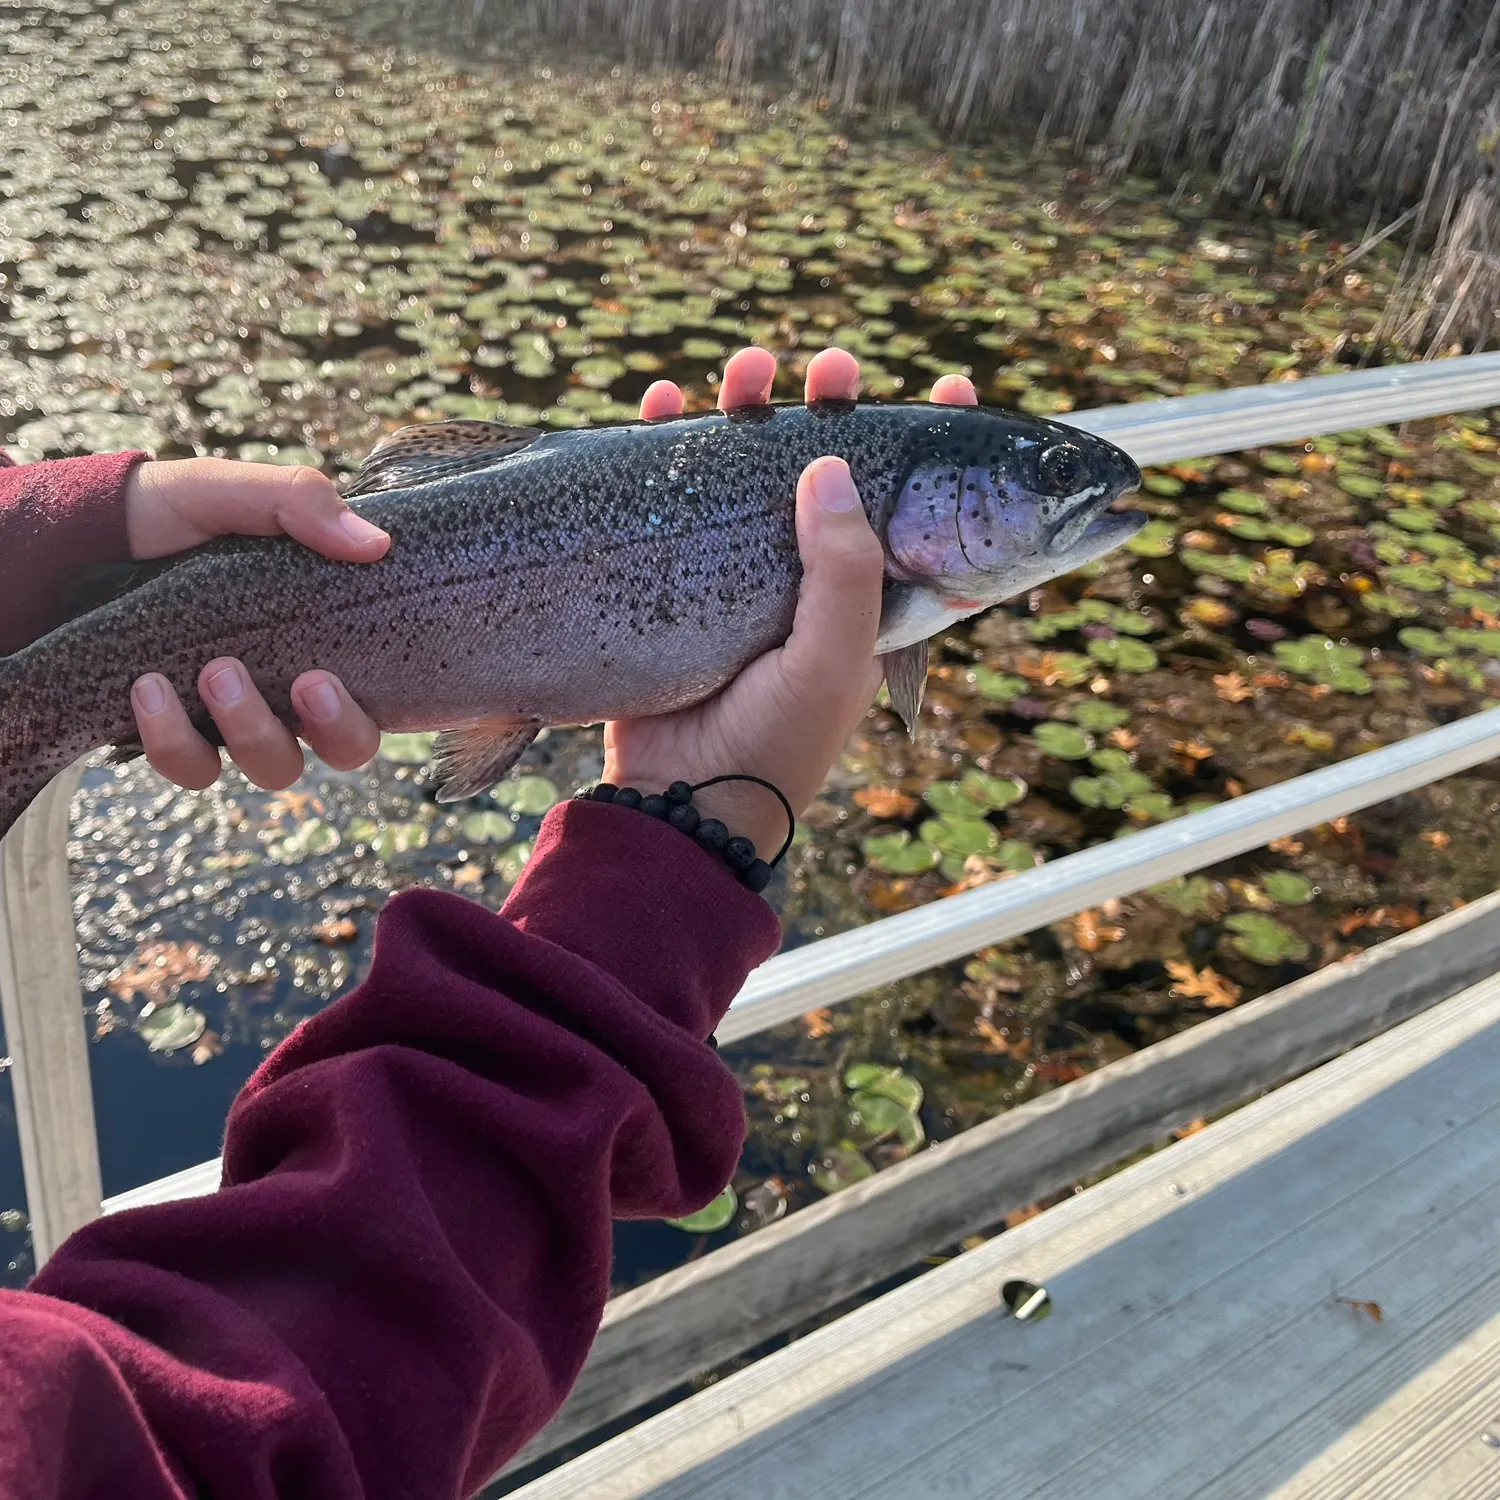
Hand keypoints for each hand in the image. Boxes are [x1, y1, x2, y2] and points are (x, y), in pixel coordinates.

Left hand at [124, 459, 390, 791]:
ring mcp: (236, 718)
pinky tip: (149, 688)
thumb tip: (376, 545)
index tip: (326, 678)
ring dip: (252, 730)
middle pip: (346, 750)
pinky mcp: (177, 732)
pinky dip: (173, 738)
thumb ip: (303, 503)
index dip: (365, 713)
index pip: (376, 702)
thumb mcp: (238, 492)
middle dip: (333, 729)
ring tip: (216, 671)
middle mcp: (292, 691)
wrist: (85, 533)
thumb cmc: (179, 513)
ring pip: (274, 765)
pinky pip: (191, 766)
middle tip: (305, 683)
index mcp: (324, 641)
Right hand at [604, 348, 977, 856]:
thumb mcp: (832, 662)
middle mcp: (815, 575)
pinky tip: (662, 403)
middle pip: (834, 467)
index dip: (942, 444)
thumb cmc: (775, 741)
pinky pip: (675, 491)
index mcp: (873, 595)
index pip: (921, 506)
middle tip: (833, 369)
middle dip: (835, 404)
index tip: (953, 386)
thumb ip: (843, 570)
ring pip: (755, 465)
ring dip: (752, 406)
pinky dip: (666, 441)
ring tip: (747, 370)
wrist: (683, 798)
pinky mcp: (680, 573)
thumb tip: (829, 465)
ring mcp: (745, 570)